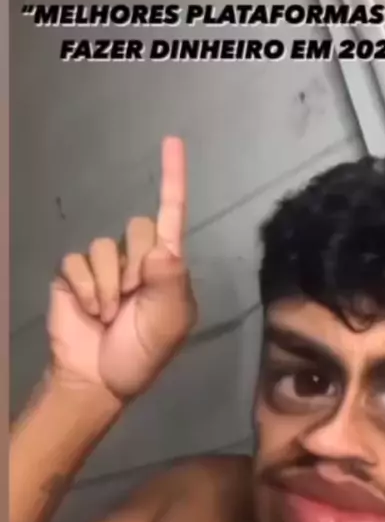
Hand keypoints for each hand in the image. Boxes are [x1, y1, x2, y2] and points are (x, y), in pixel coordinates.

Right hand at [47, 137, 196, 398]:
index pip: (172, 214)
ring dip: (109, 287)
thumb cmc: (143, 353)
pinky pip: (77, 263)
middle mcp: (136, 257)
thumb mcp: (169, 323)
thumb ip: (170, 283)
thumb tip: (160, 249)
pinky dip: (87, 290)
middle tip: (133, 303)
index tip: (172, 141)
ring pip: (104, 248)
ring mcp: (103, 265)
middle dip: (135, 267)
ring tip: (111, 315)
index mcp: (167, 265)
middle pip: (137, 228)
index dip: (173, 178)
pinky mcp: (74, 275)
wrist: (100, 380)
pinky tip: (91, 311)